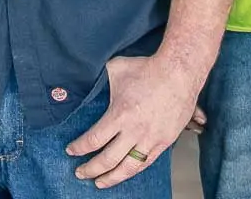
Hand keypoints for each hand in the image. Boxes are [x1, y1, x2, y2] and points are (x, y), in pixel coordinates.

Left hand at [68, 53, 203, 187]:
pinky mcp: (164, 141)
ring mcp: (150, 138)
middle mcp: (134, 131)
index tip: (71, 151)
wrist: (179, 72)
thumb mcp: (116, 68)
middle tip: (80, 173)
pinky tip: (125, 173)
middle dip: (90, 169)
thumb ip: (101, 79)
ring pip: (127, 168)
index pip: (93, 140)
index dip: (79, 148)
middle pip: (107, 160)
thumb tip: (88, 80)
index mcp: (119, 115)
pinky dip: (133, 171)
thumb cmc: (148, 69)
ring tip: (100, 183)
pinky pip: (146, 162)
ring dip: (111, 178)